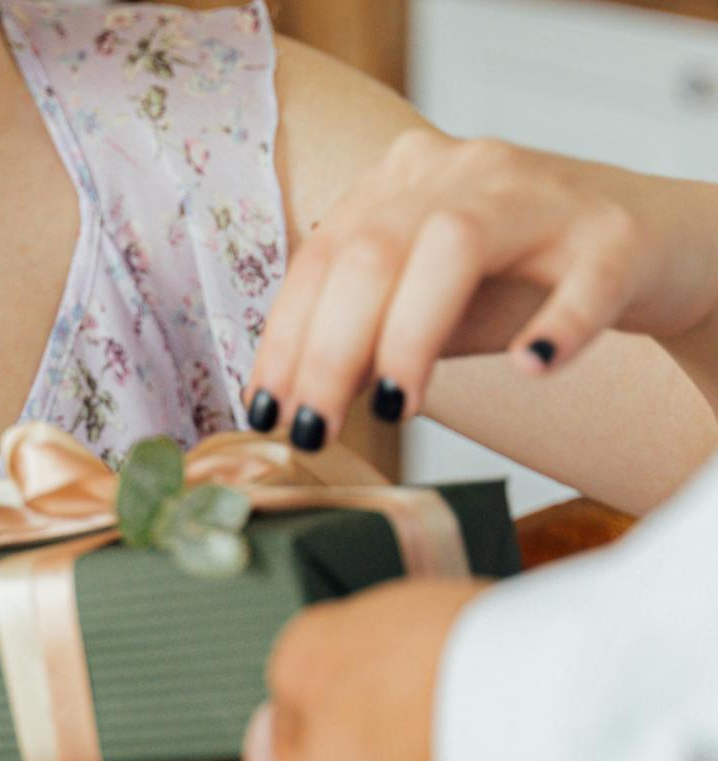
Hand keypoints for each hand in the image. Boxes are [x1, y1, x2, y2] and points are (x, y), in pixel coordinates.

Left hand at [249, 128, 717, 447]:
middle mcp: (465, 172)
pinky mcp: (619, 235)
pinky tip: (529, 368)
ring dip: (412, 334)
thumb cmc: (524, 280)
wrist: (656, 245)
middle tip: (311, 429)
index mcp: (404, 180)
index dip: (284, 337)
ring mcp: (544, 196)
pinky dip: (554, 326)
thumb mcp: (427, 306)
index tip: (263, 410)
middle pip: (373, 252)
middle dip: (328, 351)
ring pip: (454, 246)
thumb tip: (290, 397)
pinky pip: (585, 278)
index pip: (322, 257)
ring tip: (397, 406)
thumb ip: (363, 336)